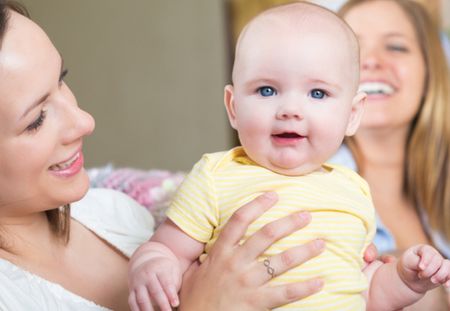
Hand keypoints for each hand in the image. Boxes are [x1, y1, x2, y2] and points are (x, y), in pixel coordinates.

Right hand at [128, 242, 181, 310]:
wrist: (145, 258)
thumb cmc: (164, 267)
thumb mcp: (172, 268)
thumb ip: (175, 282)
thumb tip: (175, 300)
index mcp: (159, 267)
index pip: (166, 282)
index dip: (171, 294)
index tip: (175, 304)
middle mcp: (146, 275)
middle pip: (155, 291)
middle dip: (162, 304)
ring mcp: (137, 282)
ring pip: (142, 299)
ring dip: (149, 310)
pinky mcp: (131, 290)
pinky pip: (132, 302)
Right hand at [178, 192, 324, 310]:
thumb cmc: (194, 297)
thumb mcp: (195, 271)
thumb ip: (208, 256)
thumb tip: (213, 243)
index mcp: (220, 252)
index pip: (239, 220)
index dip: (257, 205)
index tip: (273, 195)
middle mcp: (235, 262)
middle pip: (266, 235)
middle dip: (289, 223)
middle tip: (307, 214)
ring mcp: (247, 282)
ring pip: (281, 261)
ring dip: (304, 251)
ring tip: (321, 242)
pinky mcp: (256, 302)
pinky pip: (285, 293)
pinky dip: (304, 287)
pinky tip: (320, 281)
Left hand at [399, 244, 449, 293]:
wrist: (411, 278)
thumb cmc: (408, 267)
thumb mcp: (408, 262)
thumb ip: (415, 262)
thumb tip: (424, 266)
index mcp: (424, 249)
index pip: (428, 252)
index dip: (426, 260)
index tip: (420, 268)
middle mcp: (434, 255)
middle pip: (438, 260)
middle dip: (429, 270)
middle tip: (420, 276)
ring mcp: (440, 264)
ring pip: (447, 266)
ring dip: (441, 275)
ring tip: (432, 281)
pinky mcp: (444, 273)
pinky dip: (449, 280)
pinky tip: (446, 285)